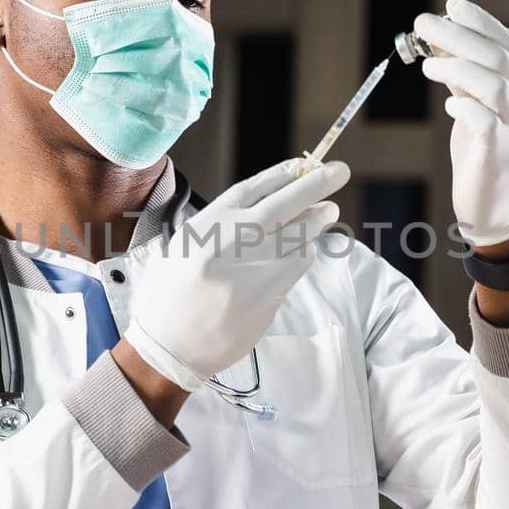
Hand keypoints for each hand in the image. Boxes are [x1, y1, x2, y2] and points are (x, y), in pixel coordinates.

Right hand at [123, 158, 349, 391]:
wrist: (169, 345)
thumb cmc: (177, 292)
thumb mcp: (189, 245)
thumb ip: (227, 223)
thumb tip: (280, 198)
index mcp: (204, 227)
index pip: (251, 190)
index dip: (282, 174)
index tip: (305, 164)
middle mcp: (224, 245)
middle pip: (279, 206)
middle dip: (314, 185)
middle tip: (339, 171)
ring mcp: (245, 273)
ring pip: (295, 237)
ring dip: (316, 222)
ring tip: (329, 212)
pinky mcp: (262, 299)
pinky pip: (295, 267)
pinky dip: (304, 254)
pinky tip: (305, 250)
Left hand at [414, 0, 508, 247]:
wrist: (503, 216)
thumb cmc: (489, 158)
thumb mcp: (480, 112)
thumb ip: (466, 79)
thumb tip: (439, 39)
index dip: (483, 24)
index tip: (452, 5)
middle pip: (500, 60)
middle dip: (459, 36)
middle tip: (423, 22)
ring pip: (495, 84)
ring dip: (456, 65)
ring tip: (426, 62)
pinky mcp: (505, 158)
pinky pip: (485, 121)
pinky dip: (464, 105)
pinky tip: (448, 102)